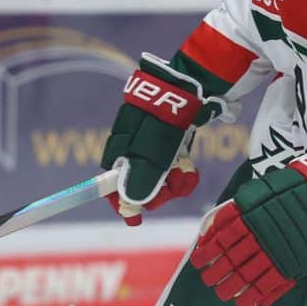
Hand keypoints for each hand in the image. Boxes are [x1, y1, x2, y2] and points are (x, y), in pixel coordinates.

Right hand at [101, 54, 214, 225]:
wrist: (193, 87)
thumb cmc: (167, 118)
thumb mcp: (153, 151)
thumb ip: (141, 179)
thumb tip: (129, 206)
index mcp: (120, 148)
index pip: (113, 183)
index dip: (122, 202)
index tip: (134, 218)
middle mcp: (134, 148)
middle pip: (140, 184)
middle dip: (158, 191)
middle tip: (174, 188)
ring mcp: (154, 145)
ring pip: (160, 177)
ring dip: (174, 182)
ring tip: (187, 173)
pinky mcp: (173, 142)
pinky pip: (174, 166)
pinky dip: (182, 171)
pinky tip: (190, 169)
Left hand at [189, 149, 306, 305]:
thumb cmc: (293, 189)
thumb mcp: (261, 190)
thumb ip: (236, 209)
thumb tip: (212, 227)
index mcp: (252, 215)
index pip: (222, 239)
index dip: (208, 253)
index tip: (198, 261)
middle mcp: (262, 236)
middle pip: (232, 260)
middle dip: (216, 273)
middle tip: (207, 281)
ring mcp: (278, 252)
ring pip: (248, 276)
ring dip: (232, 287)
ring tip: (222, 294)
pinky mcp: (294, 264)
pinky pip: (271, 285)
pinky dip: (256, 295)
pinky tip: (246, 302)